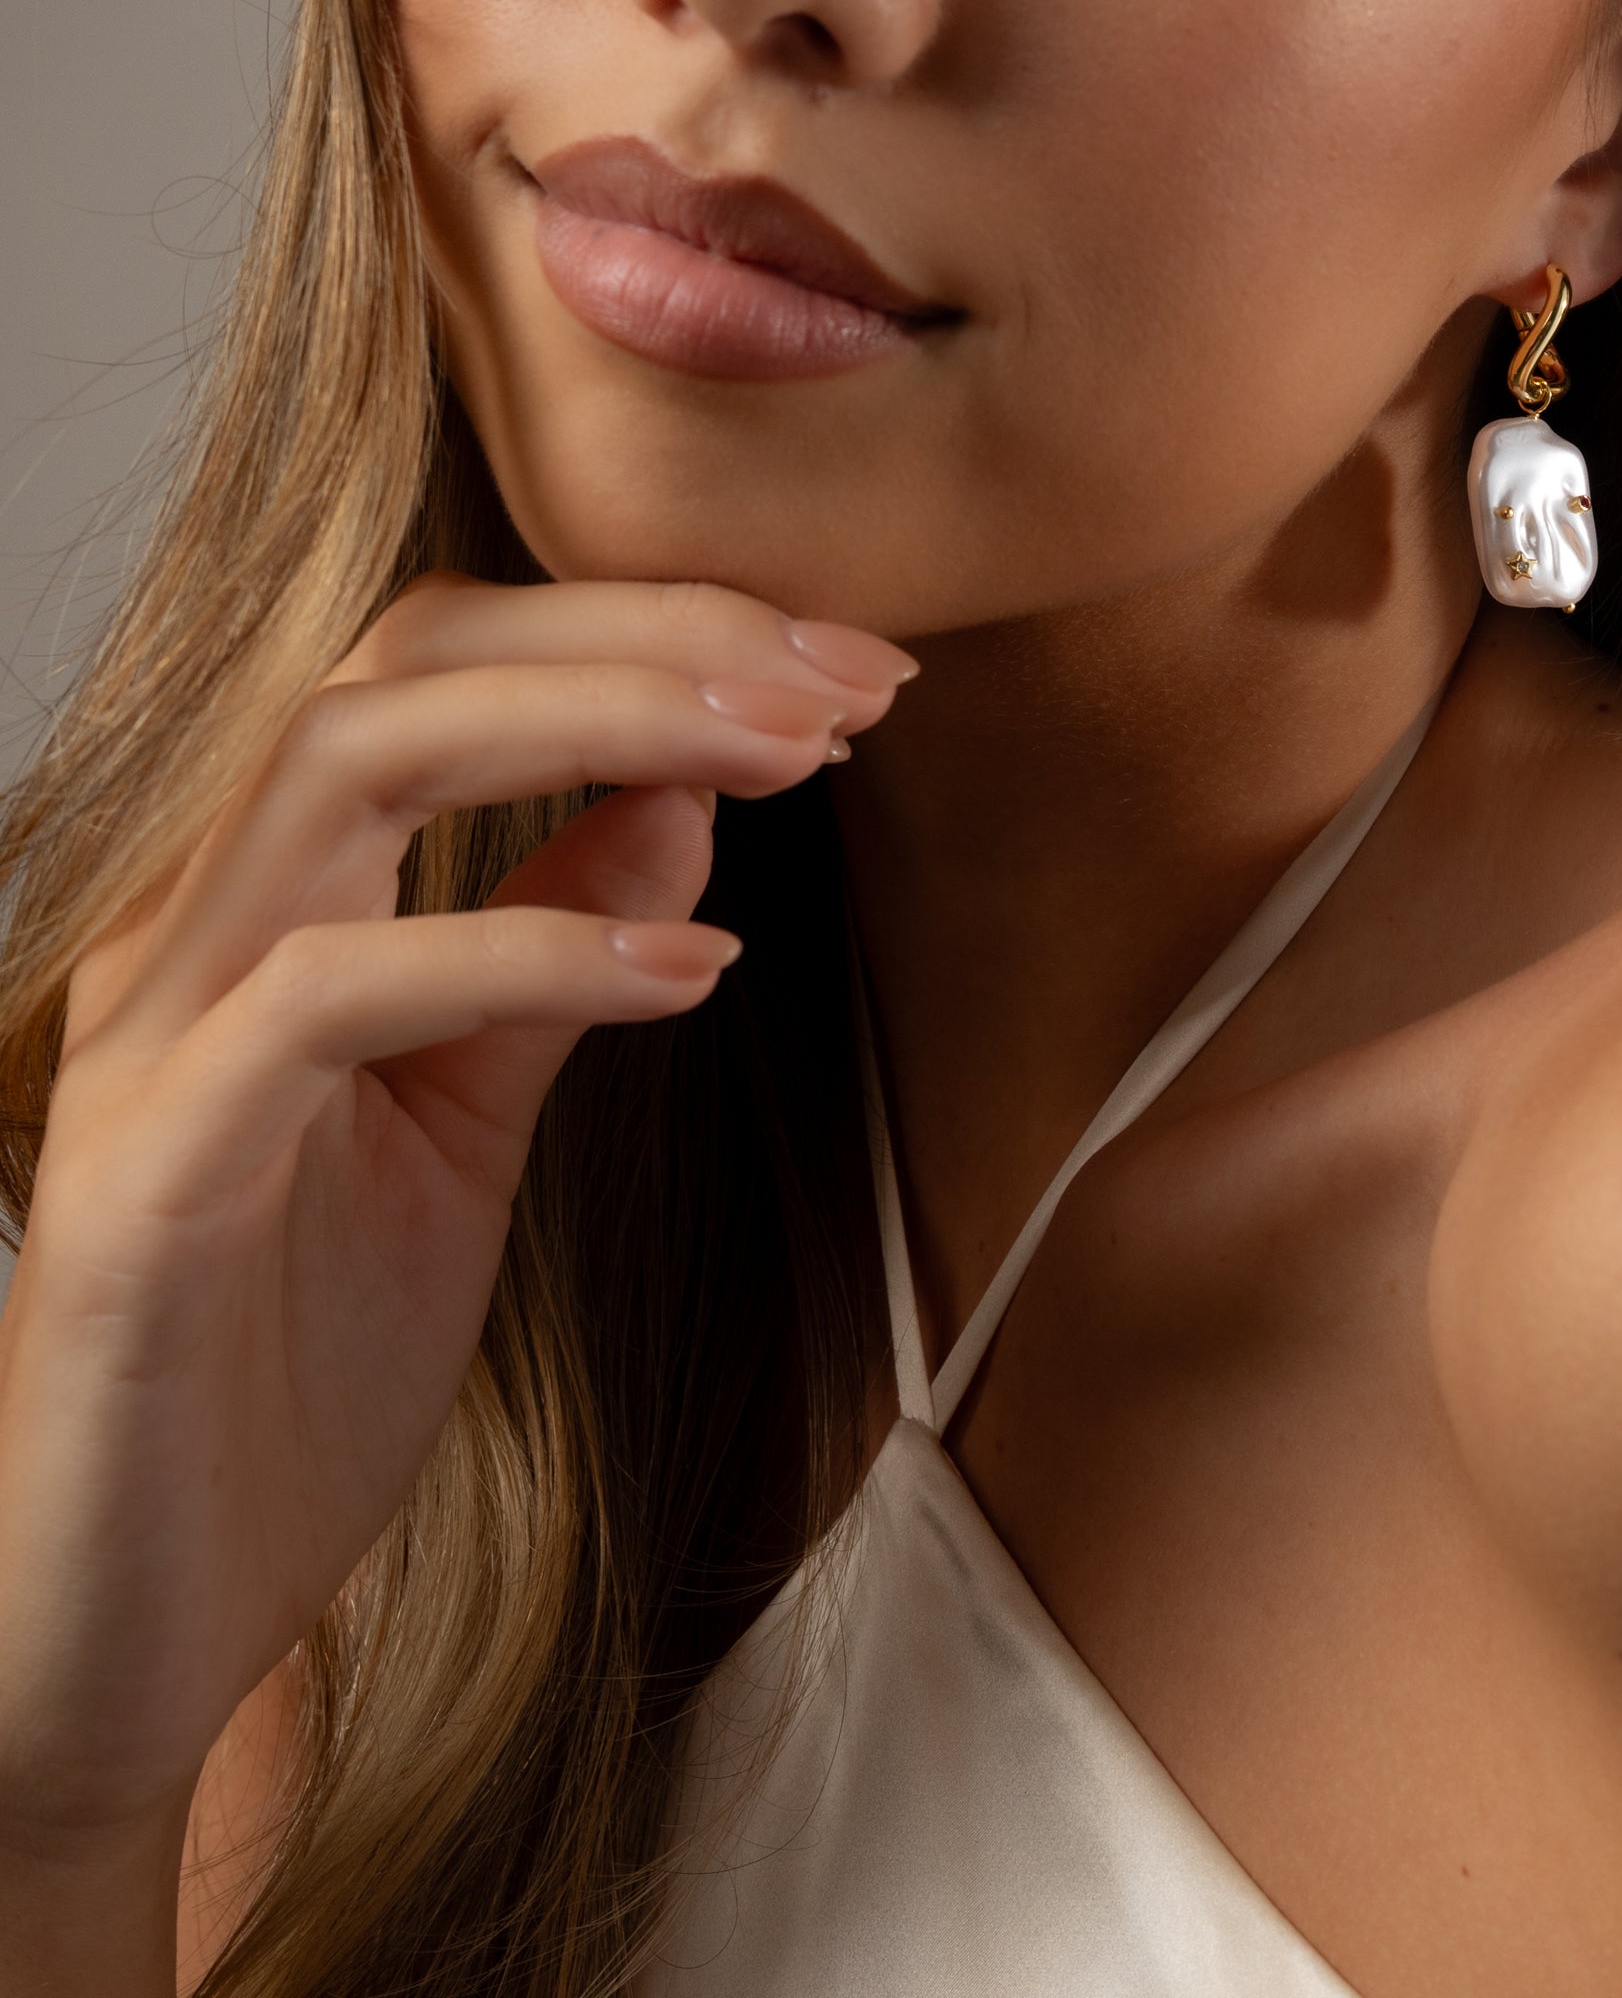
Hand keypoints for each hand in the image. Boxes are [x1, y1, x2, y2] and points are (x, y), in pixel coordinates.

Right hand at [0, 575, 911, 1944]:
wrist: (139, 1626)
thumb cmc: (289, 1365)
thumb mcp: (465, 1115)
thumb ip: (549, 942)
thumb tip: (683, 786)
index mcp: (259, 891)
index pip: (441, 651)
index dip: (649, 625)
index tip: (846, 662)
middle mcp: (185, 922)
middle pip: (403, 657)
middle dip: (649, 637)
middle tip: (852, 677)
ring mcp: (151, 1038)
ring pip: (347, 763)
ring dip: (598, 726)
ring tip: (793, 757)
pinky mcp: (146, 1179)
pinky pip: (327, 997)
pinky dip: (522, 953)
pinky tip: (694, 969)